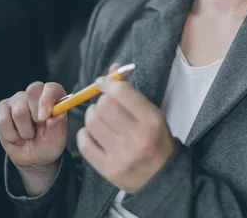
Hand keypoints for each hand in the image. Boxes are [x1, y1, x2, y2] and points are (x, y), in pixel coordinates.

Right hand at [0, 81, 67, 189]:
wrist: (32, 157)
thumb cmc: (48, 144)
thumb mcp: (57, 139)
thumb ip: (58, 125)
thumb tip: (58, 113)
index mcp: (54, 97)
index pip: (52, 88)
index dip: (48, 99)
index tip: (45, 117)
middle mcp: (36, 94)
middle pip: (33, 90)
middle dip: (35, 115)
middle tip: (39, 128)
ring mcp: (18, 99)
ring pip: (19, 111)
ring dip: (25, 131)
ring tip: (29, 135)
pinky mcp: (2, 108)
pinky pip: (3, 120)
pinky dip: (11, 135)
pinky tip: (16, 137)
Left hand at [76, 63, 175, 192]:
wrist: (162, 178)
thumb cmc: (155, 139)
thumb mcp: (151, 113)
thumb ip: (131, 91)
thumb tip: (113, 67)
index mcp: (152, 120)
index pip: (122, 92)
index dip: (108, 82)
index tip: (103, 83)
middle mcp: (138, 138)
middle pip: (104, 105)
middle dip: (100, 100)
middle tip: (104, 105)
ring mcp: (122, 155)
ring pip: (92, 122)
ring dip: (91, 116)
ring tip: (99, 119)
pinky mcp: (108, 169)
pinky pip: (84, 143)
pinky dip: (85, 134)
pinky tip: (93, 134)